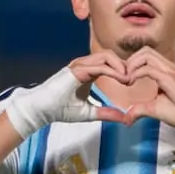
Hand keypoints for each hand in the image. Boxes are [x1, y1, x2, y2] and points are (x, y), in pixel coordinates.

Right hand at [5, 52, 129, 135]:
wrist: (41, 110)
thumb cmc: (60, 110)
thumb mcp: (89, 112)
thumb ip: (106, 113)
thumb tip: (124, 118)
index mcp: (87, 72)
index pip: (109, 63)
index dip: (122, 70)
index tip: (131, 83)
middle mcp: (84, 65)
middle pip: (110, 55)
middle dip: (124, 65)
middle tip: (133, 79)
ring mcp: (79, 65)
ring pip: (106, 56)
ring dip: (120, 66)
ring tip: (128, 79)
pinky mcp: (76, 69)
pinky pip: (99, 66)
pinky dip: (112, 71)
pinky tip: (121, 79)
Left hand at [120, 48, 174, 129]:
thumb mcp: (155, 109)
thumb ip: (140, 109)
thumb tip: (127, 117)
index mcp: (166, 71)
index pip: (147, 56)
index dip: (133, 64)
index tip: (125, 78)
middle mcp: (168, 67)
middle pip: (145, 50)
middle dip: (130, 61)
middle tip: (124, 77)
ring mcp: (169, 71)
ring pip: (146, 54)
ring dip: (132, 64)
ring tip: (127, 79)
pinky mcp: (169, 78)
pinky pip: (148, 68)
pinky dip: (136, 73)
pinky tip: (131, 83)